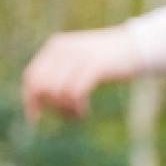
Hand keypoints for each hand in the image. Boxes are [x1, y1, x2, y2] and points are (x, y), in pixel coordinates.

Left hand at [20, 27, 143, 121]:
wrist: (136, 47)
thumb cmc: (105, 61)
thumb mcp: (76, 62)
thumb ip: (57, 75)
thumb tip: (36, 102)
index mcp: (55, 47)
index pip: (31, 77)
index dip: (29, 100)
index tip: (35, 119)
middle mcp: (63, 49)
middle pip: (42, 88)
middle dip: (51, 107)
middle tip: (66, 114)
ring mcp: (79, 57)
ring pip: (57, 93)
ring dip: (65, 111)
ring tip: (77, 114)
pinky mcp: (95, 66)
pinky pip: (75, 94)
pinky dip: (76, 109)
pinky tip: (84, 112)